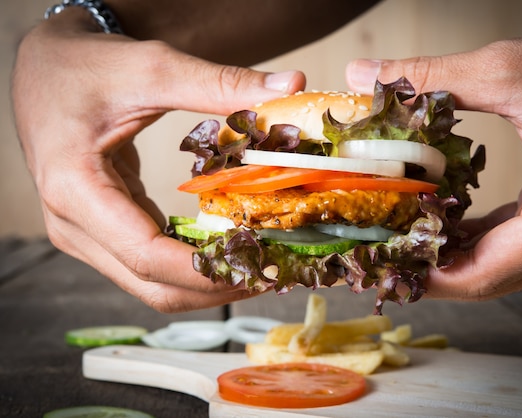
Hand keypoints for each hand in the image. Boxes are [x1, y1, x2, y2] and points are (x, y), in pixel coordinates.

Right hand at [11, 8, 303, 311]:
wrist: (46, 69)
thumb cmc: (86, 66)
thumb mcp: (152, 69)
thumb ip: (220, 83)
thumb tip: (291, 86)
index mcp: (75, 190)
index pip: (147, 256)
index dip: (209, 271)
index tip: (263, 265)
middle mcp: (73, 224)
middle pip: (152, 285)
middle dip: (217, 286)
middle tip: (274, 272)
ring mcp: (84, 233)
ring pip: (151, 284)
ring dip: (207, 283)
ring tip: (260, 266)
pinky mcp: (101, 230)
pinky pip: (150, 264)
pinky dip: (191, 266)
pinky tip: (229, 251)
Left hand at [345, 7, 521, 299]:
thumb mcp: (510, 70)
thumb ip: (431, 77)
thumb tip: (362, 74)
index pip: (487, 274)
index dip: (428, 277)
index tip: (385, 267)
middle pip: (492, 276)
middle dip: (432, 268)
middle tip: (382, 254)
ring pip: (503, 264)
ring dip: (451, 255)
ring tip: (400, 239)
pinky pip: (516, 242)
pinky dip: (476, 238)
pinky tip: (440, 223)